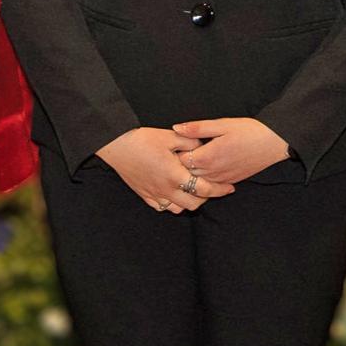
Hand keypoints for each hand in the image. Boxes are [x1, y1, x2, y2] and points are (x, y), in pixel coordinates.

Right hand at [96, 127, 233, 213]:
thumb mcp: (169, 136)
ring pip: (178, 209)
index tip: (229, 187)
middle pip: (194, 204)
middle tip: (212, 188)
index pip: (204, 189)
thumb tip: (203, 146)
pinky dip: (172, 204)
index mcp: (175, 175)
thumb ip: (190, 142)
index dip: (220, 190)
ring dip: (189, 203)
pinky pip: (162, 207)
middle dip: (206, 198)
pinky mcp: (144, 195)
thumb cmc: (141, 140)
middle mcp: (166, 189)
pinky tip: (174, 194)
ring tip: (193, 191)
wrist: (116, 146)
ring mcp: (154, 194)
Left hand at [172, 117, 289, 183]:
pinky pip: (211, 186)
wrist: (273, 143)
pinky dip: (203, 181)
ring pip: (197, 183)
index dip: (173, 153)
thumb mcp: (221, 124)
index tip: (171, 146)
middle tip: (174, 155)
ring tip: (187, 162)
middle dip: (178, 166)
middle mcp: (213, 172)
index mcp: (208, 157)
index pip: (180, 161)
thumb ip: (197, 128)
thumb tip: (176, 128)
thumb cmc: (248, 130)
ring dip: (190, 175)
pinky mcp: (230, 182)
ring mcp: (222, 180)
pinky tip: (202, 170)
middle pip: (186, 175)